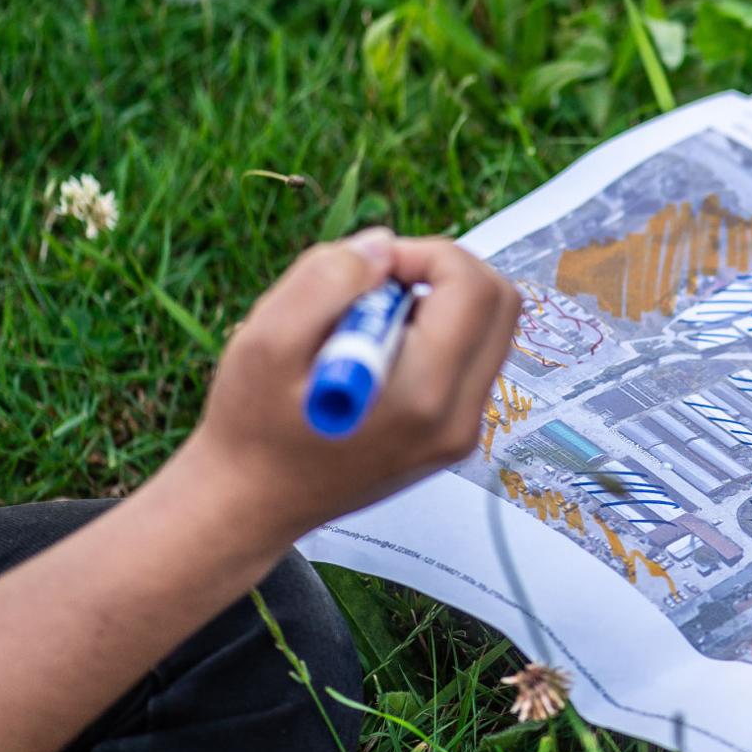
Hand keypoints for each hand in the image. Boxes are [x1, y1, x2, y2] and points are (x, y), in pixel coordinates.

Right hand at [172, 228, 520, 544]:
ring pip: (489, 330)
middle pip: (500, 303)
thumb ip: (327, 278)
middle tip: (375, 290)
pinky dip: (433, 337)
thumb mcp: (266, 339)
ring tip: (365, 329)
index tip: (371, 271)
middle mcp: (458, 417)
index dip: (424, 254)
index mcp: (422, 393)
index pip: (474, 286)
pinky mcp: (454, 436)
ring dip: (436, 305)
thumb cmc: (252, 427)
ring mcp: (462, 431)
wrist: (251, 504)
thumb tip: (385, 247)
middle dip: (441, 274)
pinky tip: (375, 356)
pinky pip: (469, 361)